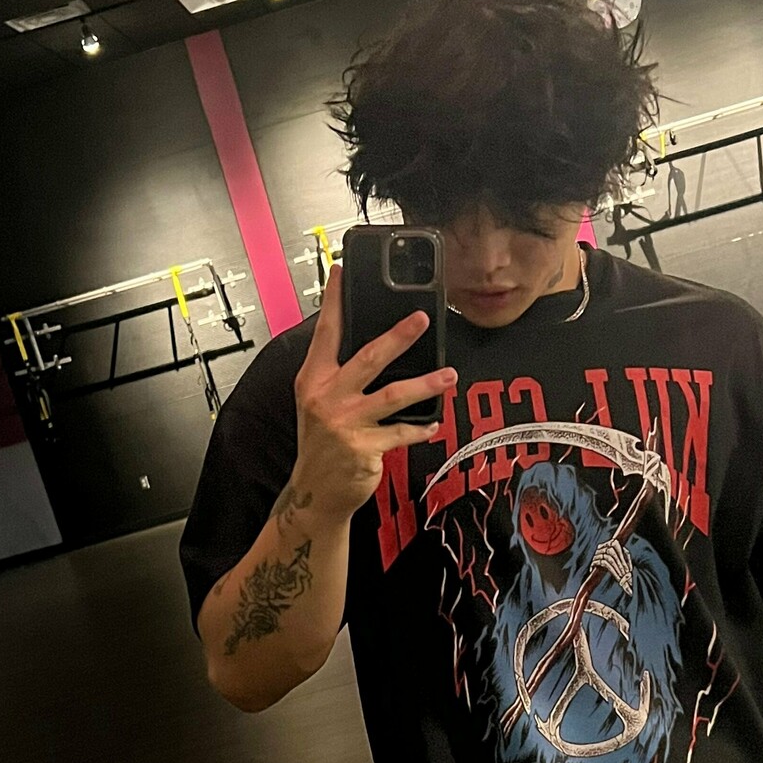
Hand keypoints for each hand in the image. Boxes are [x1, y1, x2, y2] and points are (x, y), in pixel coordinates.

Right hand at [291, 260, 455, 522]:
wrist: (316, 491)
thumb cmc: (322, 442)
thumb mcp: (319, 401)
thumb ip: (339, 372)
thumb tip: (377, 343)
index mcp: (313, 379)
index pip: (326, 332)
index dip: (334, 301)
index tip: (342, 271)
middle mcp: (326, 397)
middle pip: (367, 358)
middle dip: (397, 337)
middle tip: (422, 319)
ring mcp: (345, 423)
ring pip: (392, 395)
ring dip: (425, 384)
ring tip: (449, 375)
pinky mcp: (364, 448)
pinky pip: (401, 432)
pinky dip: (420, 427)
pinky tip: (434, 423)